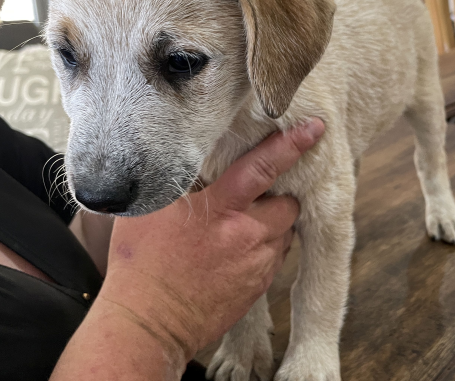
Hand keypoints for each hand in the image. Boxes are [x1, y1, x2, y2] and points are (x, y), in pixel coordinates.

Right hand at [99, 118, 324, 360]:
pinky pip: (275, 260)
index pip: (263, 168)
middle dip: (281, 194)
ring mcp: (255, 266)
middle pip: (288, 205)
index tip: (314, 128)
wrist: (147, 325)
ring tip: (244, 222)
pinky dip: (266, 248)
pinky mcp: (256, 290)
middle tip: (258, 193)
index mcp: (220, 210)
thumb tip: (194, 157)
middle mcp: (246, 236)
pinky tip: (238, 250)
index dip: (290, 145)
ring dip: (274, 222)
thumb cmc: (141, 263)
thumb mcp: (150, 208)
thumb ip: (177, 179)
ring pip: (285, 234)